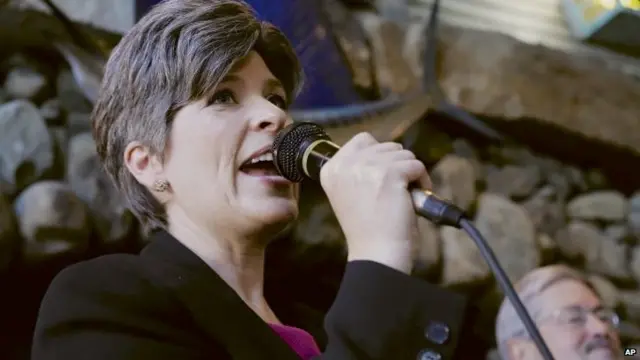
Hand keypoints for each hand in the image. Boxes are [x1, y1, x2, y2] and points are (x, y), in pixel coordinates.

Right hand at [319, 133, 431, 273]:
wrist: (377, 255)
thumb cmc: (367, 230)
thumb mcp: (349, 193)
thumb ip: (358, 170)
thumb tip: (386, 153)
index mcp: (330, 169)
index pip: (362, 140)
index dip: (380, 156)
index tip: (384, 176)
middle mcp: (345, 164)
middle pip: (385, 145)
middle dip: (397, 164)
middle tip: (397, 188)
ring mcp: (367, 167)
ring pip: (403, 153)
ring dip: (410, 172)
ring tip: (405, 195)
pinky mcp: (389, 174)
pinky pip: (416, 164)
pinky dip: (422, 180)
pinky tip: (414, 198)